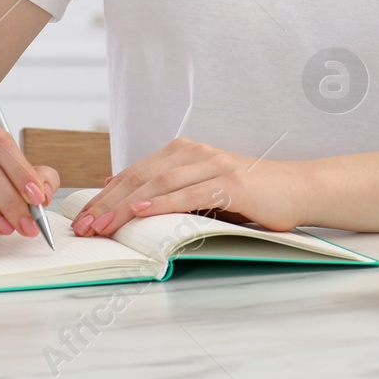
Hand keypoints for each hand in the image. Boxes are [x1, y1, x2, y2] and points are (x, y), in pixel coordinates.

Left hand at [68, 138, 302, 236]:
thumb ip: (165, 186)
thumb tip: (119, 189)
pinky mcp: (230, 183)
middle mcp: (193, 152)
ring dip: (126, 207)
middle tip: (84, 226)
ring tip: (103, 225)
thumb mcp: (200, 187)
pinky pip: (188, 193)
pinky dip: (161, 203)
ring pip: (158, 184)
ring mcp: (212, 165)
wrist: (296, 189)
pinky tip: (141, 211)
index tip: (83, 218)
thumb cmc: (249, 194)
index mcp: (182, 152)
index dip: (105, 196)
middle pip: (139, 177)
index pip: (134, 173)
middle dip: (107, 203)